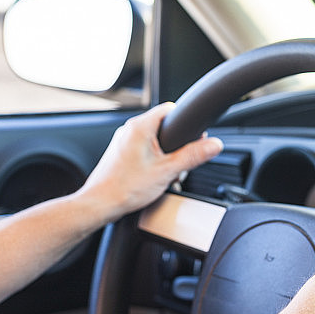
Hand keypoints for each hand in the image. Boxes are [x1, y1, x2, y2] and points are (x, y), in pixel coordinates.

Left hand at [76, 103, 222, 222]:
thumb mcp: (167, 171)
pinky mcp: (121, 153)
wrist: (100, 204)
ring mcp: (123, 141)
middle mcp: (129, 130)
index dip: (186, 122)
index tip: (194, 137)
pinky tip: (152, 177)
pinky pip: (144, 149)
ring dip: (165, 156)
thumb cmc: (125, 188)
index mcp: (140, 127)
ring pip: (154, 139)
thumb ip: (193, 156)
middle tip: (177, 164)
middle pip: (164, 126)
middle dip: (176, 145)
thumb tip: (214, 145)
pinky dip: (153, 161)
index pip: (170, 109)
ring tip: (163, 174)